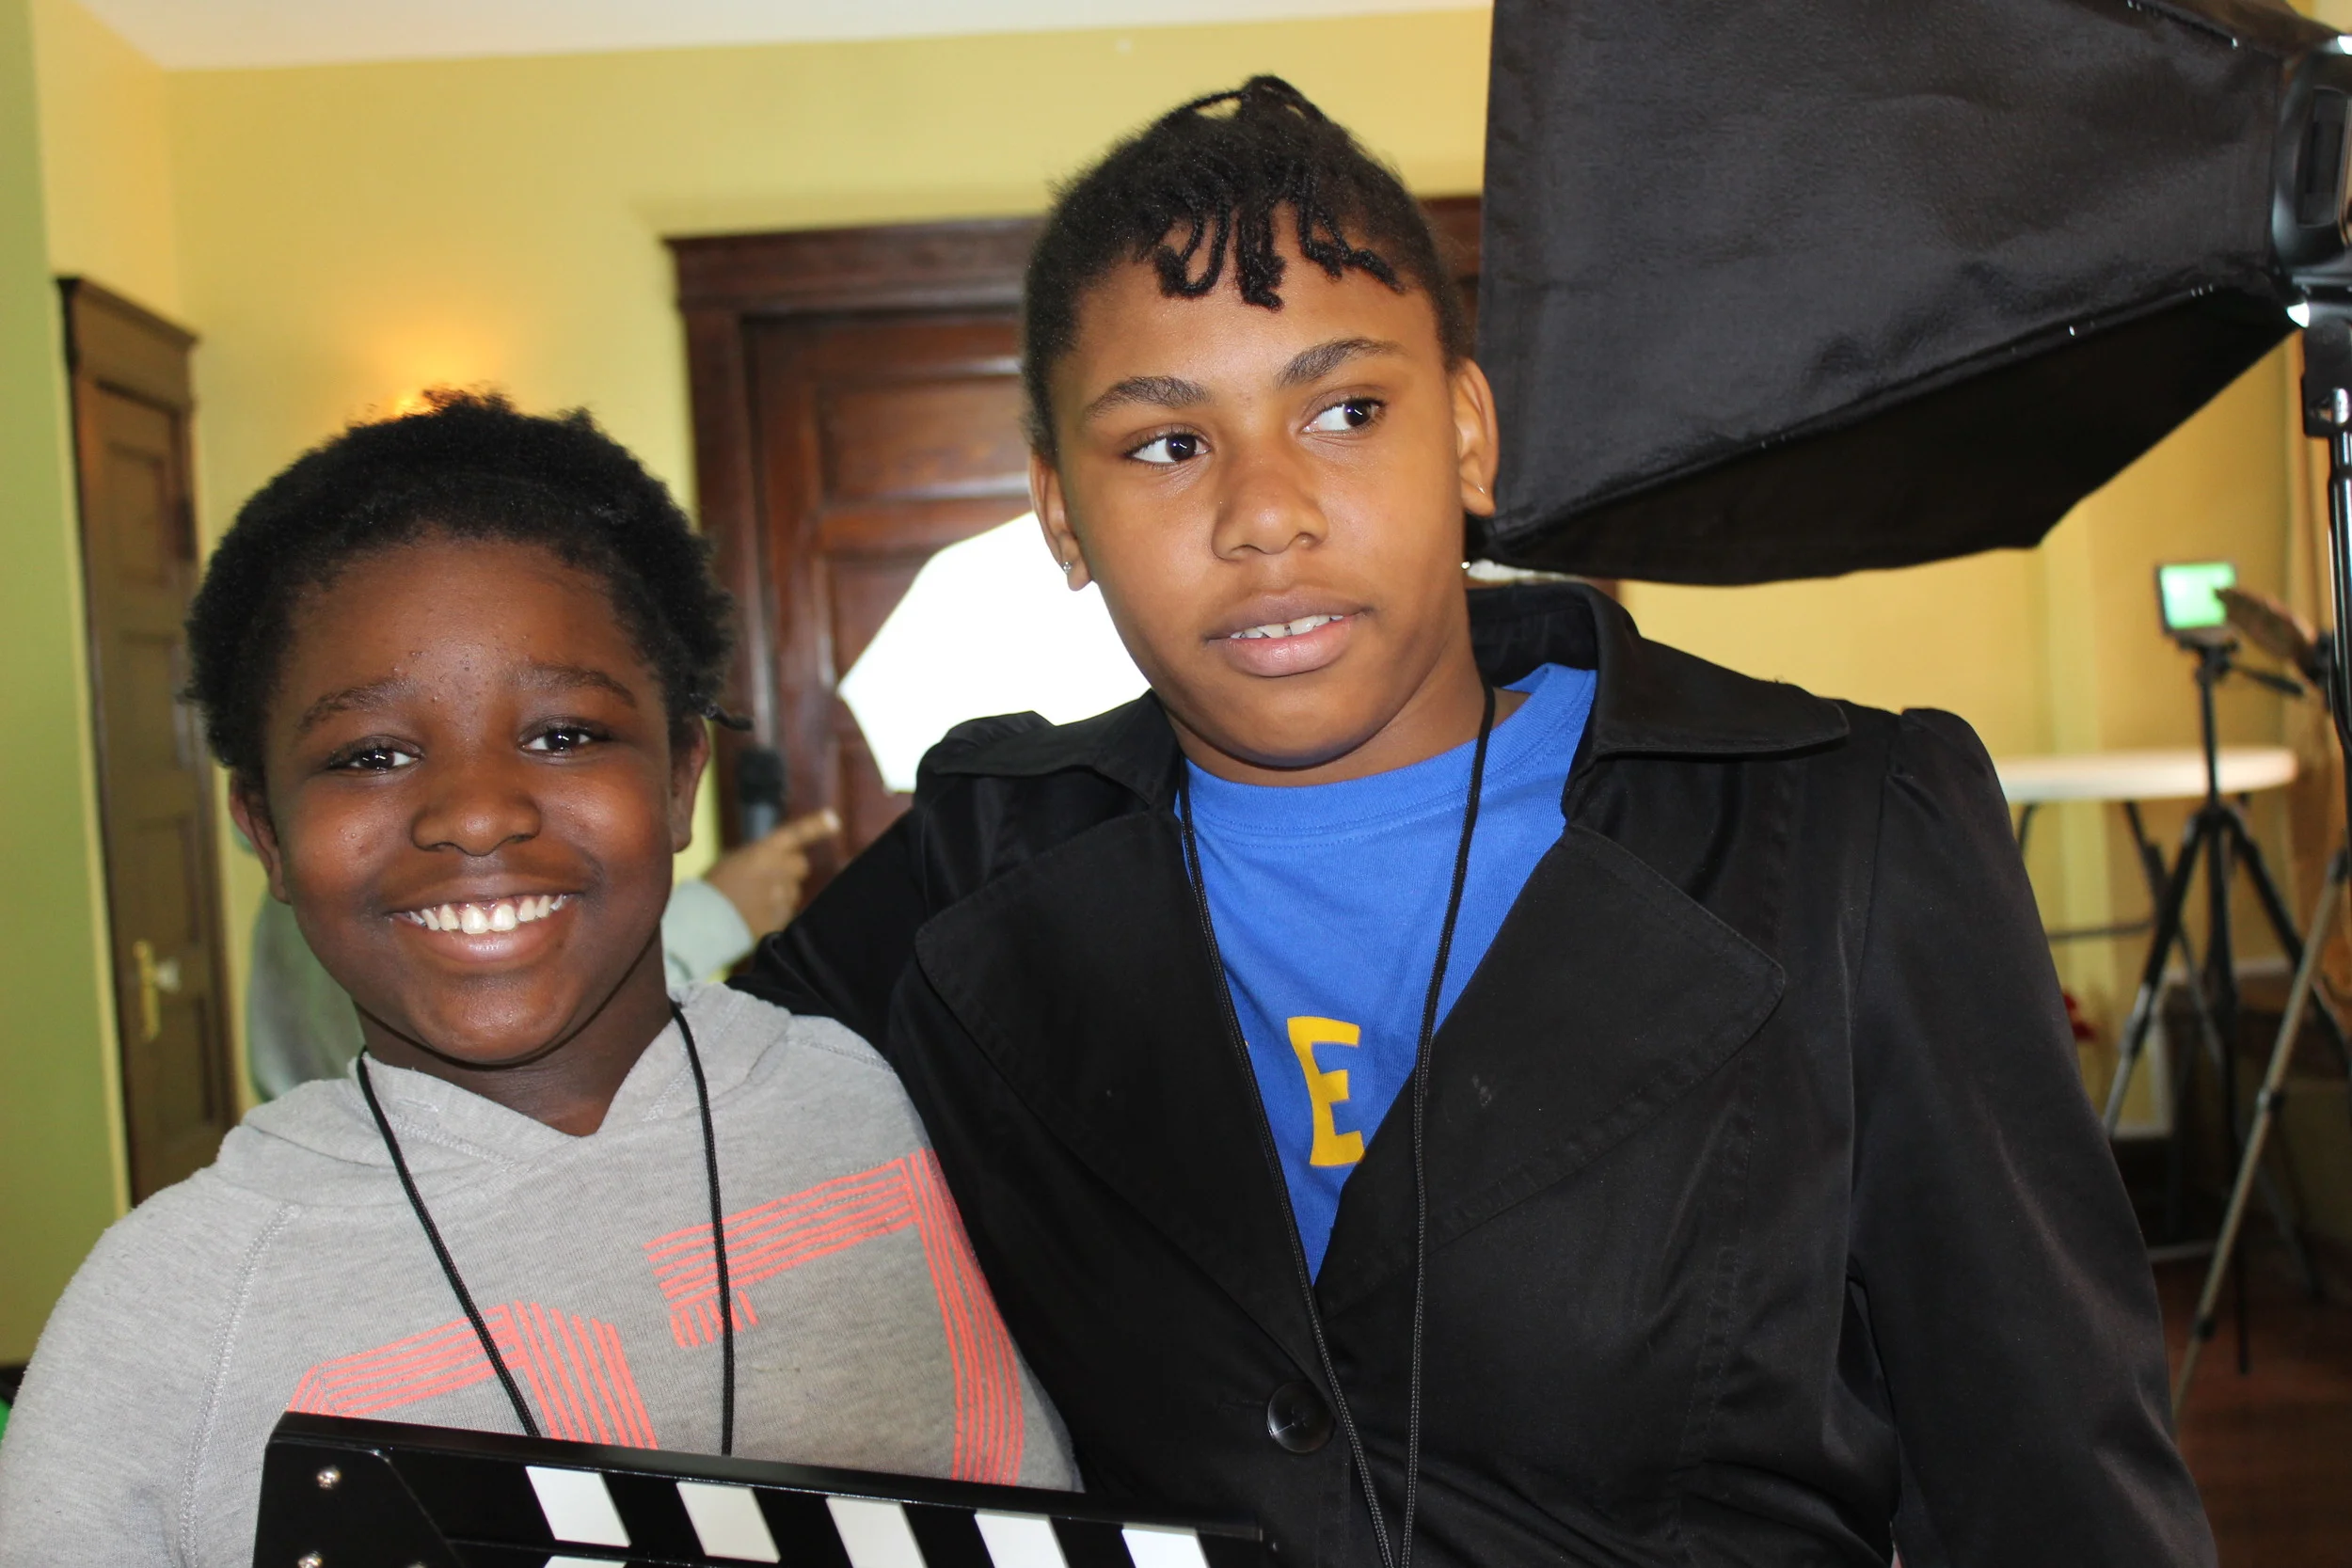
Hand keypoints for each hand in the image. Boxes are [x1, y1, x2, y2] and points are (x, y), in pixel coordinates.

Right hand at [705, 809, 840, 936]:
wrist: (702, 922)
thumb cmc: (713, 888)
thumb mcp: (734, 861)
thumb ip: (763, 858)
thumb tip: (785, 862)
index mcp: (762, 852)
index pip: (795, 834)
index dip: (816, 826)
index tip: (833, 820)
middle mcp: (777, 871)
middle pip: (801, 865)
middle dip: (791, 871)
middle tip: (769, 879)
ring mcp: (781, 898)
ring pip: (792, 893)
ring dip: (780, 896)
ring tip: (752, 904)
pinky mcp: (781, 921)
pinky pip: (786, 916)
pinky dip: (774, 917)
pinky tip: (753, 919)